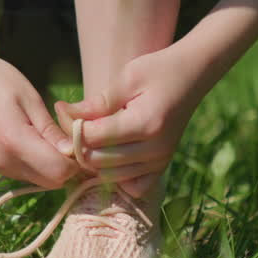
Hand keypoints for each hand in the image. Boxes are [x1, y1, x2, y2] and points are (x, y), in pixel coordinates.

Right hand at [0, 48, 79, 187]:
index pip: (59, 171)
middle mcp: (3, 162)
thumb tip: (74, 152)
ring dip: (52, 165)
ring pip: (39, 180)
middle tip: (70, 138)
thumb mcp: (30, 98)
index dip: (76, 161)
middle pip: (51, 182)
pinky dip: (38, 164)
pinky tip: (36, 139)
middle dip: (67, 166)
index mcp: (13, 142)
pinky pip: (26, 174)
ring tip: (51, 135)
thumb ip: (51, 130)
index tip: (81, 141)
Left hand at [55, 44, 201, 196]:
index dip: (73, 127)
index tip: (68, 111)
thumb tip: (63, 113)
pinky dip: (118, 176)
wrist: (193, 75)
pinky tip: (112, 156)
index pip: (94, 138)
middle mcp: (154, 149)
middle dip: (81, 145)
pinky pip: (133, 187)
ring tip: (94, 136)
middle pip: (98, 161)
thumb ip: (97, 102)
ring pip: (110, 177)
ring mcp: (160, 160)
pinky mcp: (162, 166)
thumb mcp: (127, 78)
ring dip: (95, 161)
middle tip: (77, 125)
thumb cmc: (157, 70)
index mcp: (144, 124)